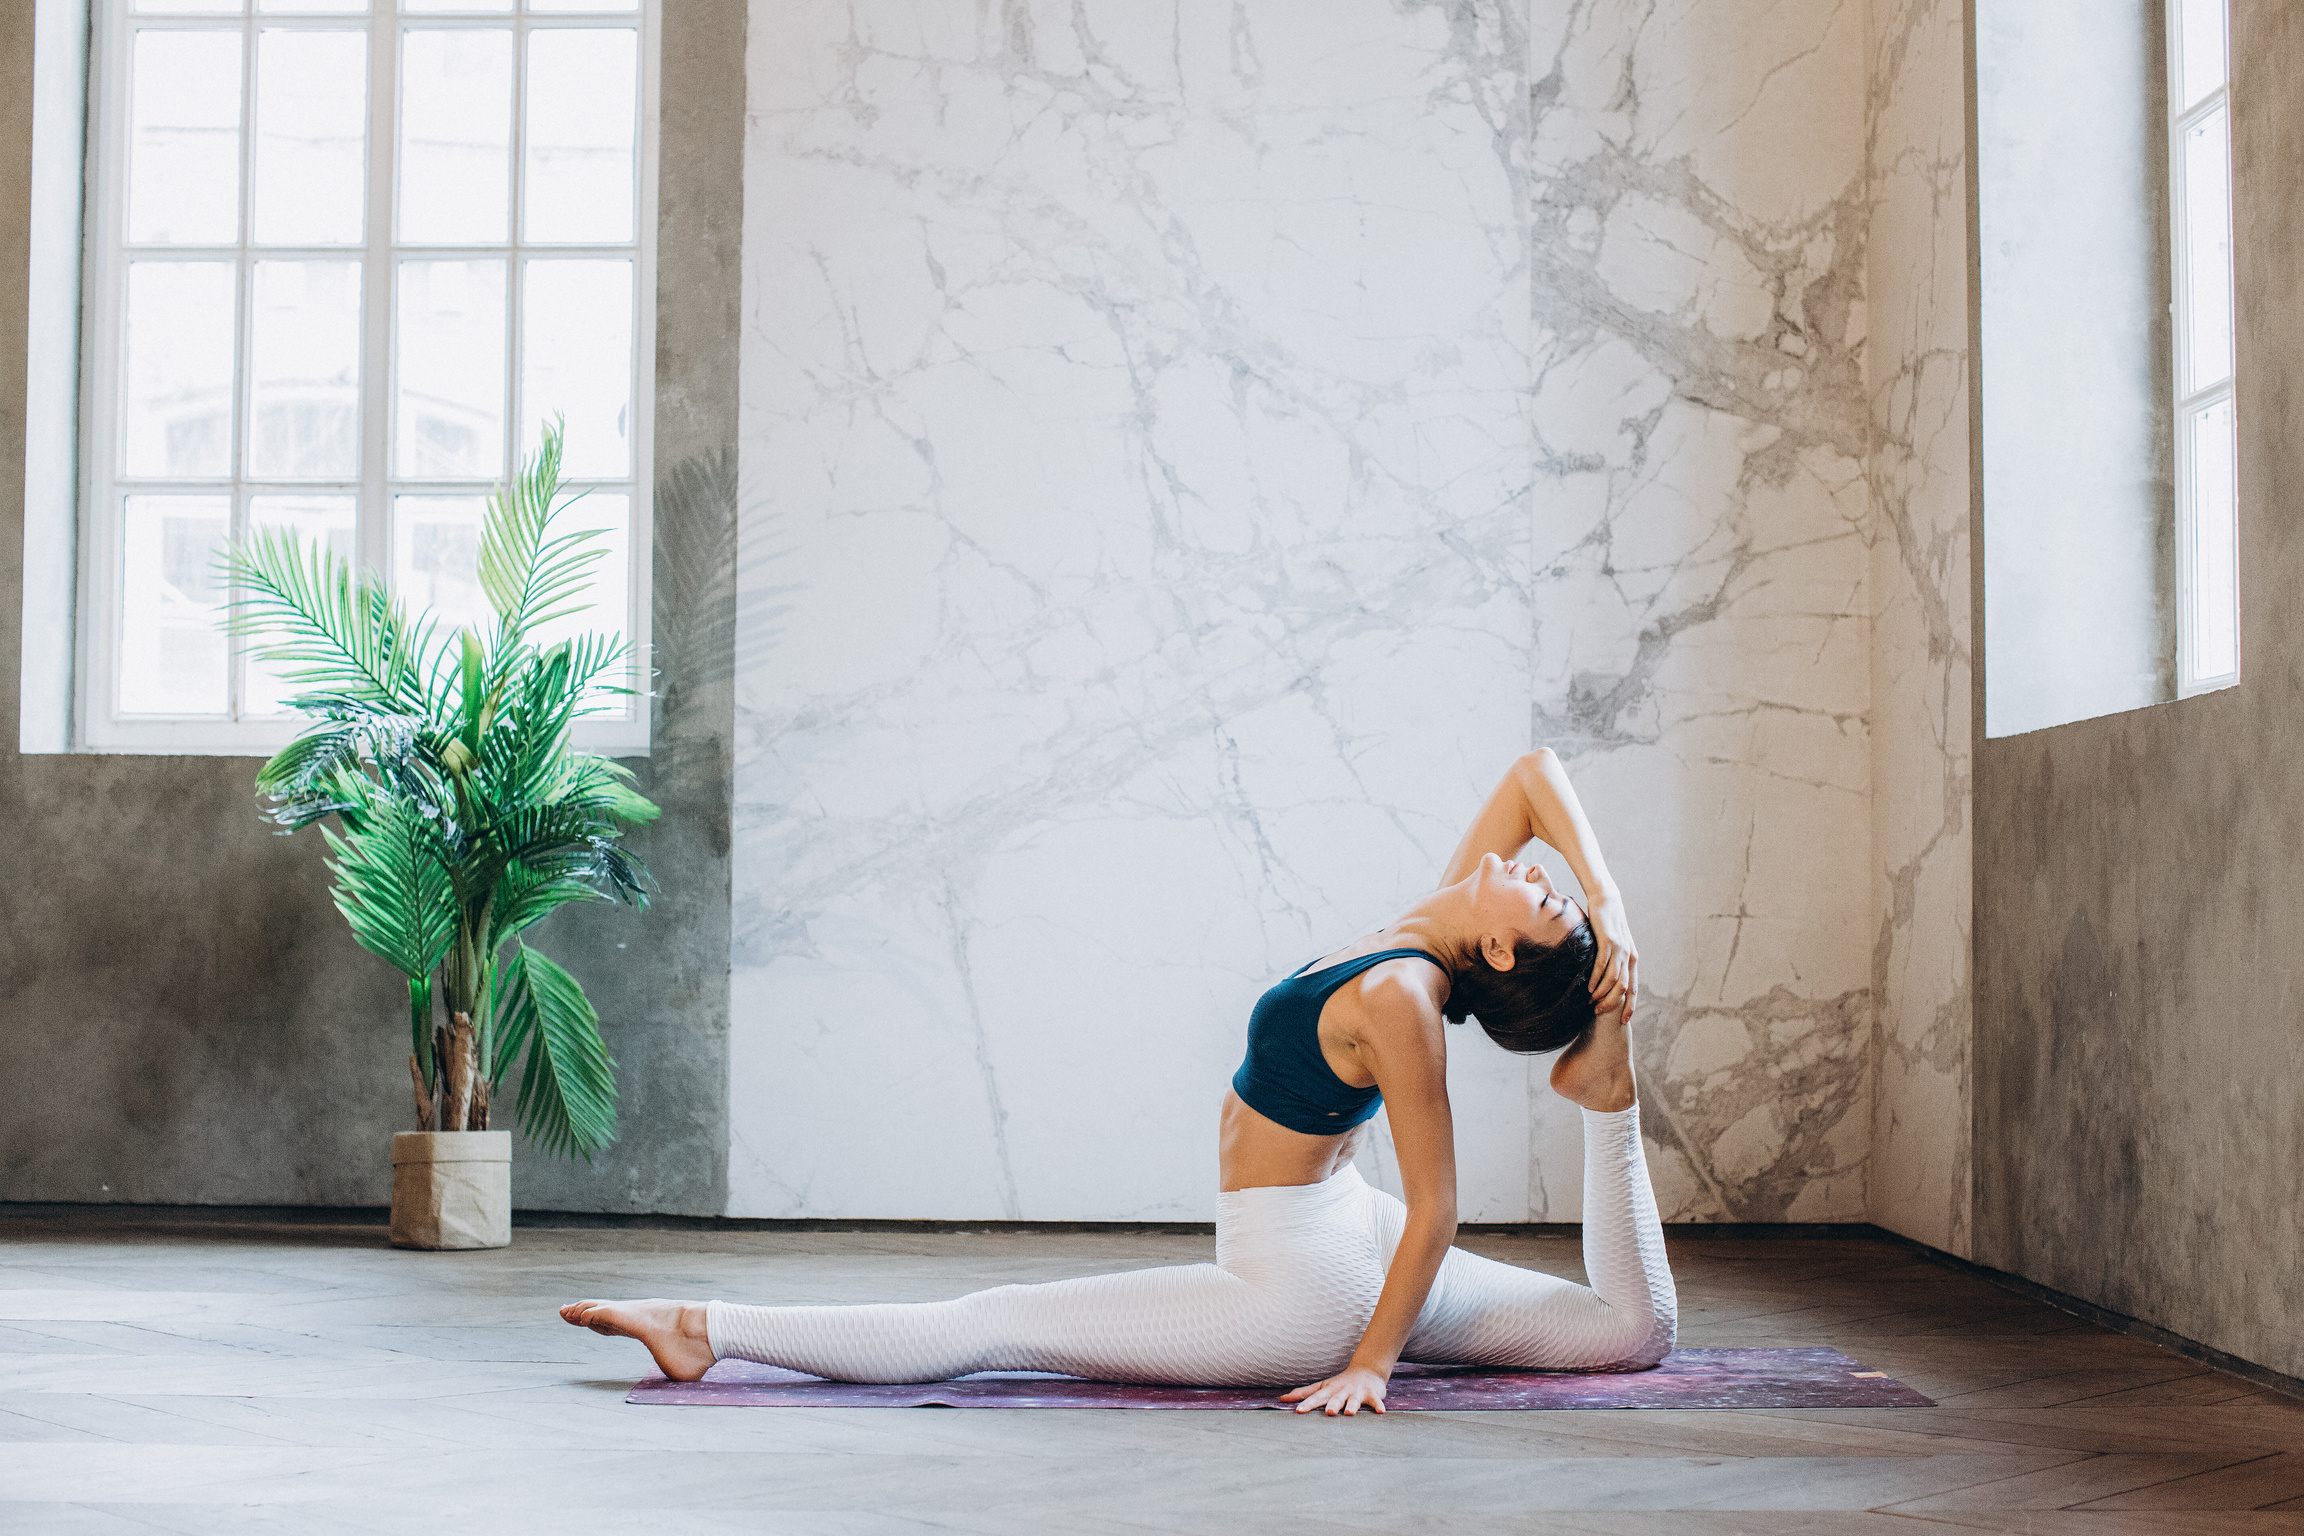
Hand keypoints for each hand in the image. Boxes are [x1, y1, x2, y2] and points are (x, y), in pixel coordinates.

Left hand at [1280, 1363, 1389, 1415]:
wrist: (1366, 1371)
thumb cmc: (1339, 1383)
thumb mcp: (1321, 1386)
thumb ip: (1303, 1393)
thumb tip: (1281, 1398)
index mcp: (1329, 1390)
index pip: (1316, 1398)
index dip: (1308, 1404)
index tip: (1299, 1411)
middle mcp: (1341, 1391)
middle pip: (1335, 1399)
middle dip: (1332, 1405)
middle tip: (1328, 1413)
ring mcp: (1356, 1392)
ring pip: (1353, 1399)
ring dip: (1352, 1405)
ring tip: (1349, 1413)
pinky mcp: (1371, 1393)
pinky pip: (1375, 1400)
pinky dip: (1378, 1405)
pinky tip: (1381, 1412)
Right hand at [1585, 893, 1637, 1020]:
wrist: (1607, 900)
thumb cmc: (1606, 923)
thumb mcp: (1613, 944)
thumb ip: (1612, 959)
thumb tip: (1603, 977)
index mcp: (1632, 959)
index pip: (1633, 988)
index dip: (1630, 1006)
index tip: (1623, 1021)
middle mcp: (1629, 956)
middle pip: (1624, 988)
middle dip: (1612, 1004)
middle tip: (1599, 1013)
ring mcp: (1620, 949)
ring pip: (1614, 979)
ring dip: (1602, 994)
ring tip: (1591, 1002)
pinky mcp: (1608, 942)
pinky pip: (1603, 966)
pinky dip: (1596, 979)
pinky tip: (1589, 987)